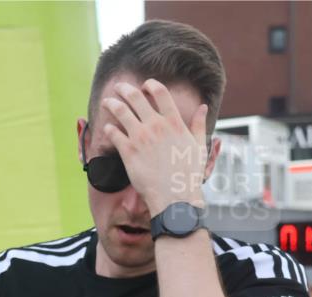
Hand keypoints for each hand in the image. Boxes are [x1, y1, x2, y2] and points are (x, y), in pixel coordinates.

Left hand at [101, 80, 207, 213]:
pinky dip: (108, 128)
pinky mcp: (128, 151)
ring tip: (107, 102)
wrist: (175, 197)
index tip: (145, 85)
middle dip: (125, 89)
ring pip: (120, 111)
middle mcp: (156, 126)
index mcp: (174, 123)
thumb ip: (198, 125)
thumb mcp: (199, 147)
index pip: (160, 92)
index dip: (150, 85)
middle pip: (136, 97)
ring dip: (112, 104)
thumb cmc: (189, 175)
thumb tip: (203, 107)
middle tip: (120, 87)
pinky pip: (113, 133)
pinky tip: (107, 128)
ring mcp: (140, 138)